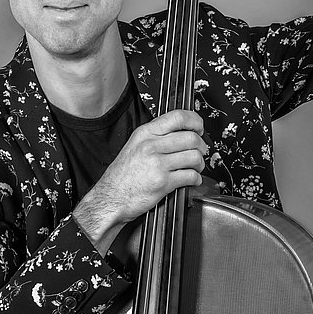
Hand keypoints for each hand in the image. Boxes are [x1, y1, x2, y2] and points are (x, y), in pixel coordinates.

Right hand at [73, 110, 206, 254]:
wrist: (111, 197)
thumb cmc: (123, 174)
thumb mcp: (135, 144)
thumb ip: (155, 135)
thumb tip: (179, 130)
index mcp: (145, 133)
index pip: (178, 117)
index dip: (195, 121)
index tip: (199, 127)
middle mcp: (151, 145)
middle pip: (191, 137)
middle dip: (201, 146)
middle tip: (200, 151)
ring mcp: (158, 164)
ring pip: (194, 157)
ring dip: (200, 164)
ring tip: (195, 167)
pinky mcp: (163, 182)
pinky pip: (191, 176)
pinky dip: (196, 179)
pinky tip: (191, 179)